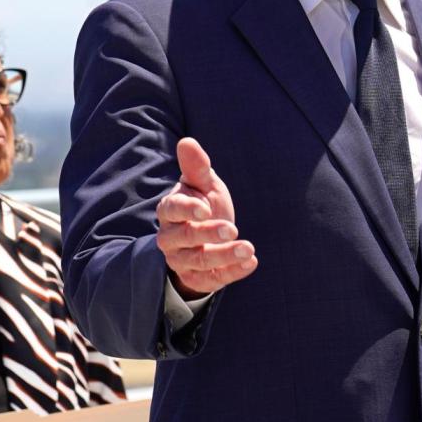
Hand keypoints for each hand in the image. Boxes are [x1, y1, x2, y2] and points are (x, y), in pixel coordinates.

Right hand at [156, 137, 258, 296]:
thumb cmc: (204, 204)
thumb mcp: (204, 185)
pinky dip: (232, 273)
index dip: (187, 209)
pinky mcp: (197, 278)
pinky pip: (212, 280)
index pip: (172, 210)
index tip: (206, 207)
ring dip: (224, 255)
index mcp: (170, 211)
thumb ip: (197, 167)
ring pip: (198, 262)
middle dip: (207, 234)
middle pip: (184, 238)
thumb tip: (187, 141)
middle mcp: (171, 238)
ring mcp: (182, 260)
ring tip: (248, 249)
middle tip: (232, 227)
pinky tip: (251, 262)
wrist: (207, 239)